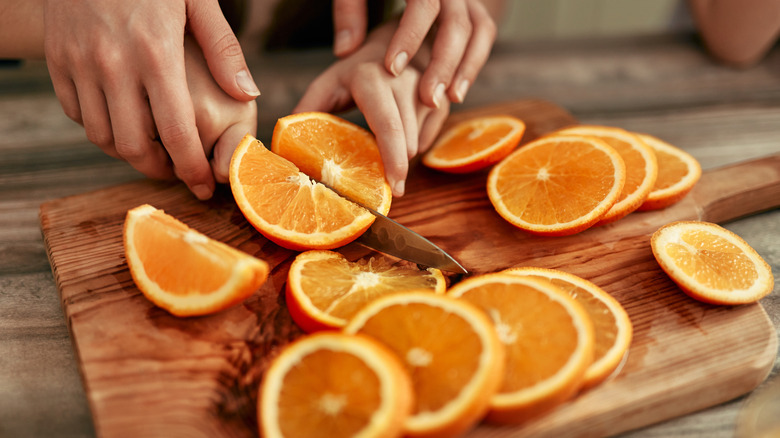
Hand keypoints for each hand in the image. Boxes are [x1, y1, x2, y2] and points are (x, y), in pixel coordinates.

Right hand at [42, 0, 258, 199]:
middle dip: (160, 170)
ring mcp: (78, 63)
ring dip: (129, 155)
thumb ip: (223, 49)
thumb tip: (247, 95)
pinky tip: (123, 122)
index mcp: (156, 53)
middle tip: (179, 172)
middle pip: (134, 146)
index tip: (204, 186)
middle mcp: (113, 64)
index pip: (176, 132)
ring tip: (153, 153)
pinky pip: (76, 114)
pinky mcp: (56, 59)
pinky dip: (99, 128)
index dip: (191, 168)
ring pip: (101, 137)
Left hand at [295, 22, 449, 196]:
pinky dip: (415, 146)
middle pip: (406, 142)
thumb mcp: (329, 84)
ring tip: (386, 150)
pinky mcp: (441, 99)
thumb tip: (284, 145)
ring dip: (402, 155)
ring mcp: (427, 89)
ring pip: (418, 142)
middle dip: (395, 168)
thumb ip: (308, 110)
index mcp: (372, 79)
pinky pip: (430, 138)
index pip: (388, 127)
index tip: (392, 189)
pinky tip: (402, 137)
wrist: (394, 44)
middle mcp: (403, 80)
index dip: (392, 160)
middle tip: (384, 184)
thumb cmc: (356, 71)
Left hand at [332, 0, 497, 106]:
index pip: (423, 4)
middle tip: (427, 99)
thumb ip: (349, 11)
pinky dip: (474, 62)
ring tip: (447, 101)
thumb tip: (345, 50)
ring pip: (477, 30)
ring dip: (465, 68)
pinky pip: (483, 33)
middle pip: (456, 23)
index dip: (410, 36)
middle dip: (443, 64)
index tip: (392, 69)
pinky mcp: (472, 7)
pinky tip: (457, 92)